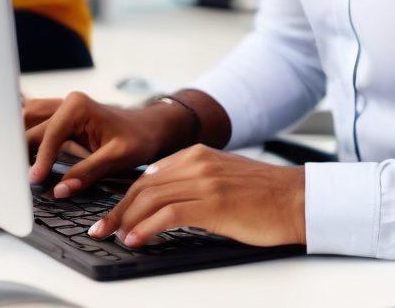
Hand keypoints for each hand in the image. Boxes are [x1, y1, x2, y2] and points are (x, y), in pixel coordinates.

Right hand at [25, 91, 188, 197]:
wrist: (149, 128)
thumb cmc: (138, 138)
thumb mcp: (118, 157)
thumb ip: (88, 172)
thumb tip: (59, 190)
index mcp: (79, 106)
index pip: (50, 134)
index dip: (41, 159)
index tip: (34, 181)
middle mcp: (66, 103)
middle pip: (31, 127)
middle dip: (19, 151)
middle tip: (9, 179)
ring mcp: (61, 110)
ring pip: (27, 124)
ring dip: (17, 145)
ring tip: (9, 172)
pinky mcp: (60, 121)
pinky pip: (34, 129)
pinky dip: (25, 144)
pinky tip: (19, 163)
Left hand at [87, 145, 305, 248]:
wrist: (295, 199)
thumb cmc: (262, 195)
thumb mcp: (223, 178)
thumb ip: (194, 181)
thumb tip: (162, 202)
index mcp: (198, 154)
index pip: (150, 175)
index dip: (125, 196)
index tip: (111, 214)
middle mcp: (199, 163)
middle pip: (144, 186)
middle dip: (117, 209)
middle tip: (99, 228)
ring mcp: (206, 182)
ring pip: (151, 198)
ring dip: (125, 220)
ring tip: (111, 236)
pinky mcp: (213, 204)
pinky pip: (169, 214)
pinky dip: (146, 228)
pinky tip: (136, 240)